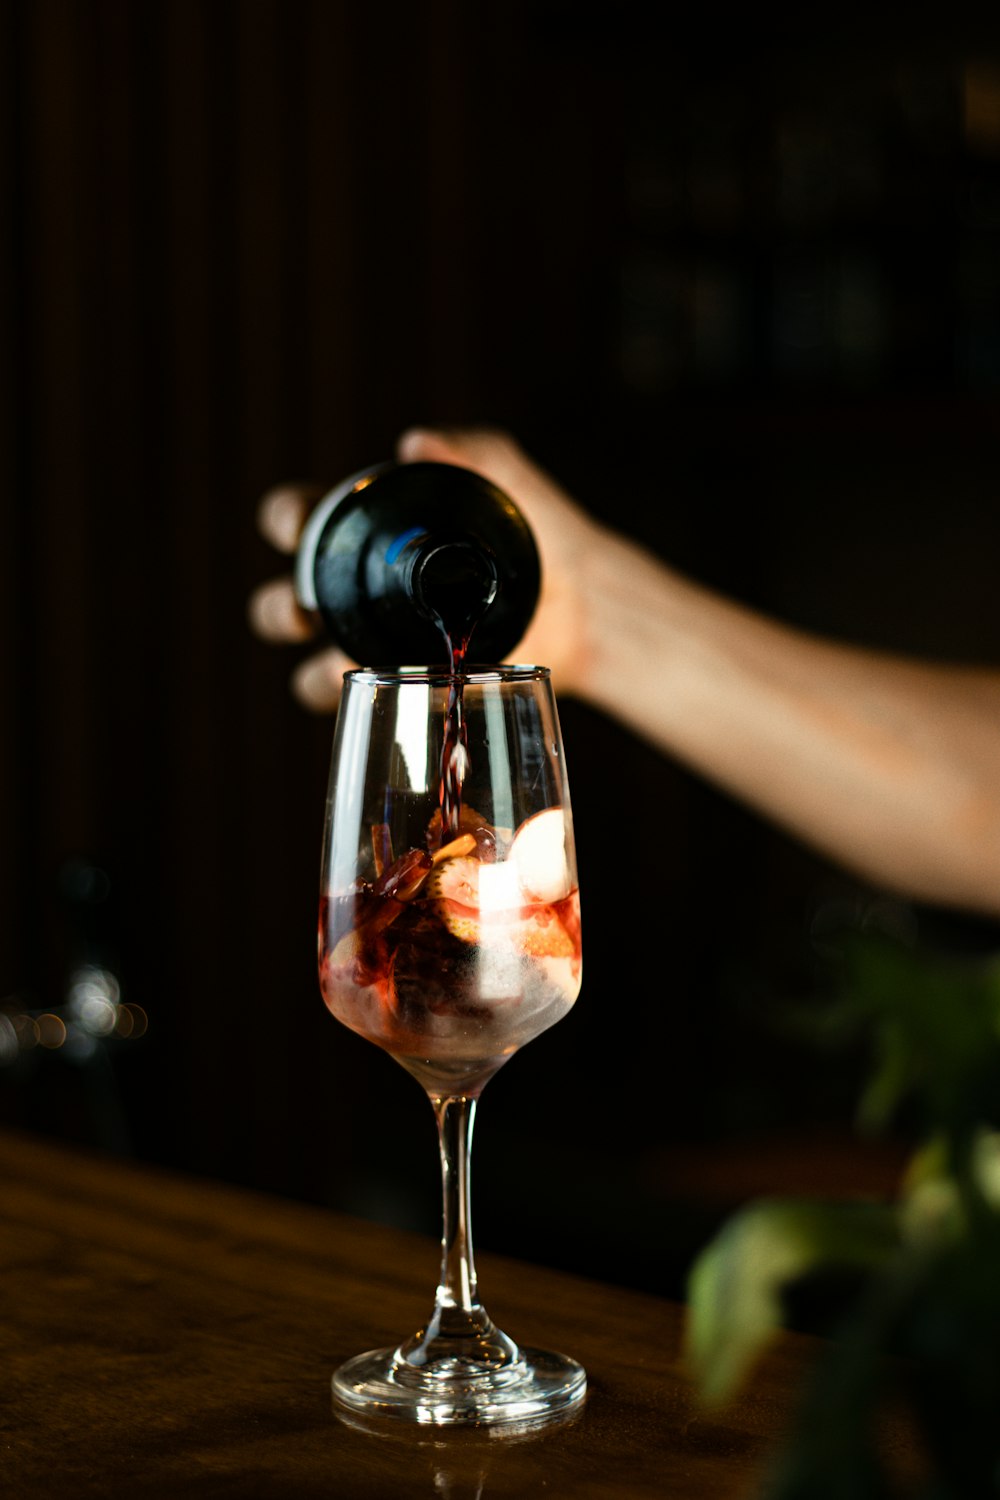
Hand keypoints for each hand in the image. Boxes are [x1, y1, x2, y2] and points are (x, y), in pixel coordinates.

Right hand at [248, 428, 601, 710]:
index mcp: (368, 532)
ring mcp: (383, 643)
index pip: (300, 519)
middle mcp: (362, 591)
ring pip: (310, 666)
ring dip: (311, 669)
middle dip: (283, 608)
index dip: (288, 519)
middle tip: (309, 610)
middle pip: (286, 603)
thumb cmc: (544, 529)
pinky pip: (368, 701)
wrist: (588, 598)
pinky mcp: (412, 685)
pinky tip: (391, 688)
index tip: (300, 525)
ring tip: (340, 662)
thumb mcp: (509, 479)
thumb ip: (469, 449)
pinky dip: (367, 702)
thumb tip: (415, 443)